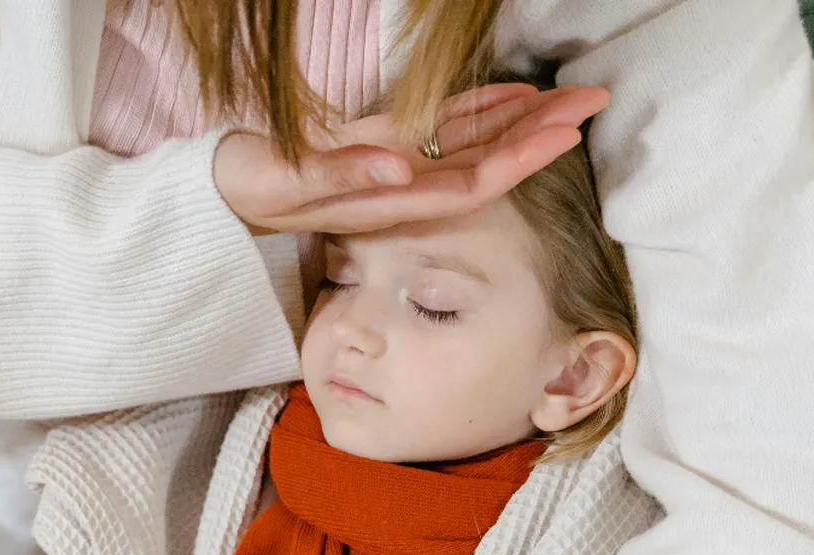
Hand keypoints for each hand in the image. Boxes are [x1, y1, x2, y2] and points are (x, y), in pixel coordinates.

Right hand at [214, 82, 610, 234]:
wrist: (220, 197)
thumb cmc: (246, 190)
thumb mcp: (283, 183)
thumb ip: (338, 177)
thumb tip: (398, 168)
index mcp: (384, 197)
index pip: (466, 182)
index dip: (518, 159)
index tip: (563, 135)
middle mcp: (399, 185)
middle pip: (484, 162)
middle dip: (539, 134)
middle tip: (593, 101)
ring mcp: (392, 166)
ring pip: (469, 143)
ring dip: (520, 122)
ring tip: (569, 97)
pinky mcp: (379, 147)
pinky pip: (439, 130)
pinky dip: (478, 111)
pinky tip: (513, 97)